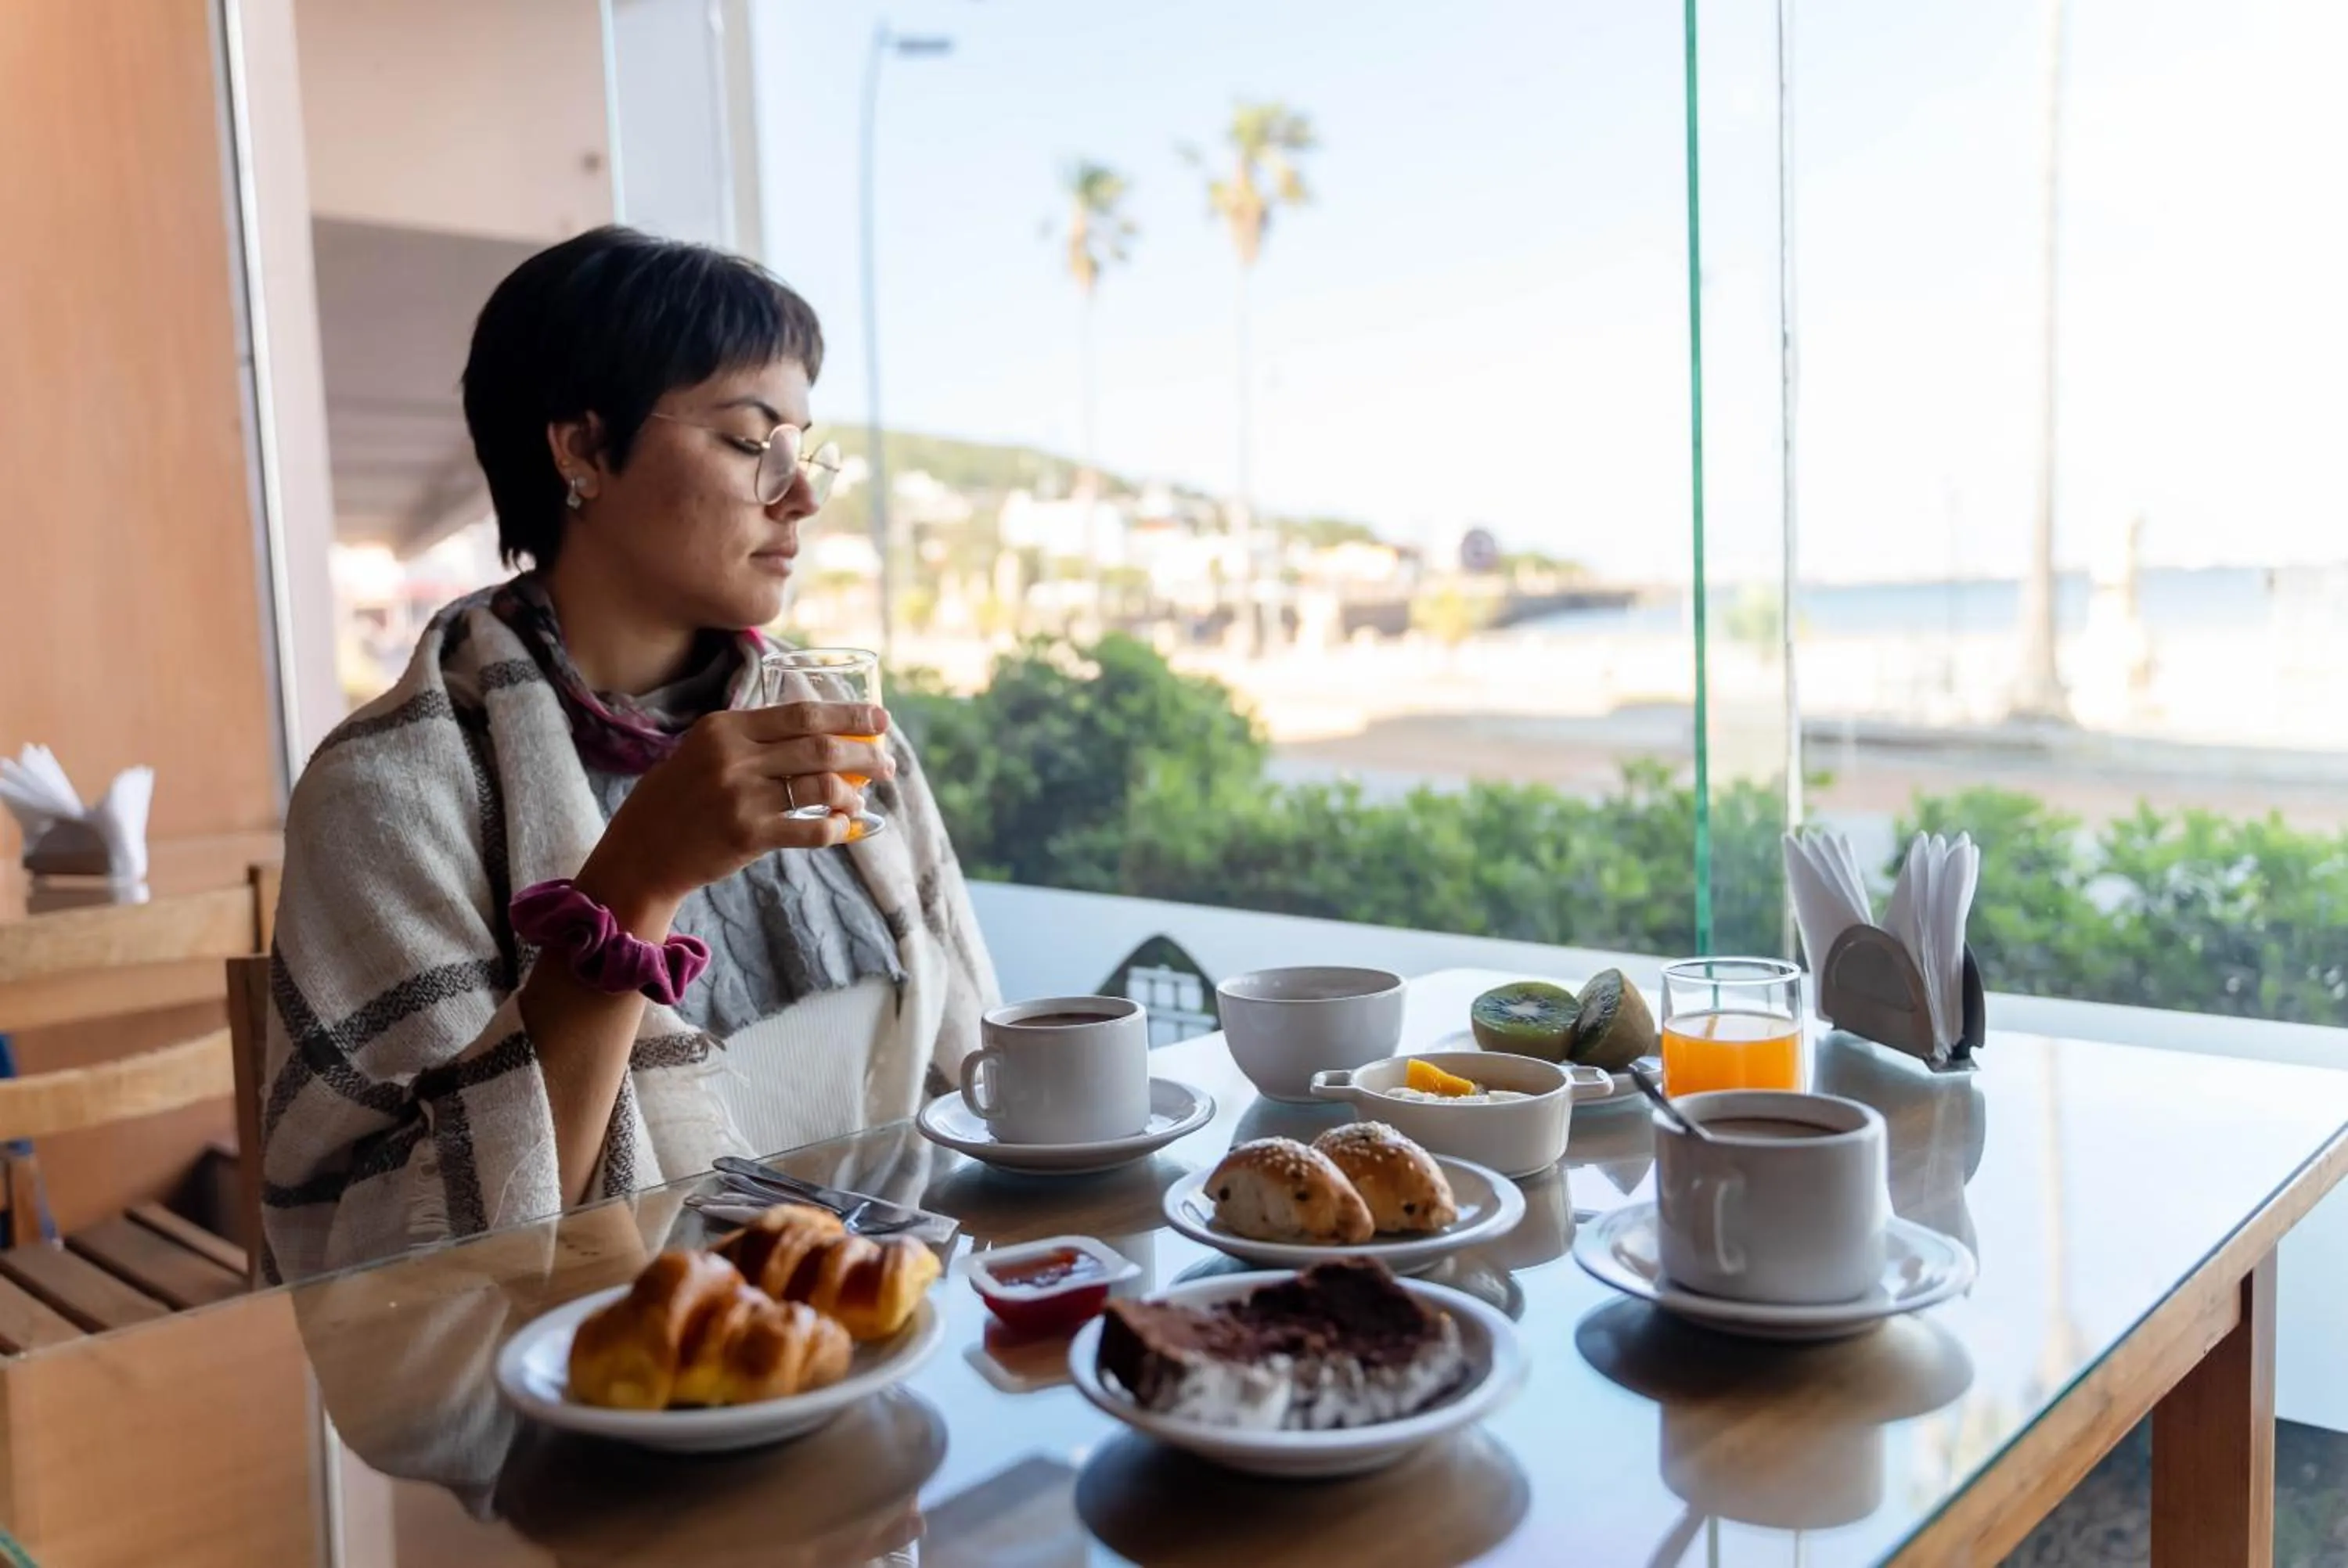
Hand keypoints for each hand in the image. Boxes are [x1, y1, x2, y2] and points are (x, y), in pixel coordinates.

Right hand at [575, 701, 894, 928]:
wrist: (640, 853)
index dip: (848, 714)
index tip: (880, 719)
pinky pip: (811, 829)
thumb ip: (749, 739)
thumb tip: (815, 733)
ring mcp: (741, 797)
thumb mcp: (702, 752)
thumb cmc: (676, 800)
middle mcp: (733, 757)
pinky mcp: (748, 835)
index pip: (802, 713)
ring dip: (853, 792)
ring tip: (863, 798)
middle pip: (820, 746)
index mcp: (724, 728)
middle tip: (886, 763)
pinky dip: (836, 828)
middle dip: (863, 753)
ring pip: (822, 786)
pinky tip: (843, 828)